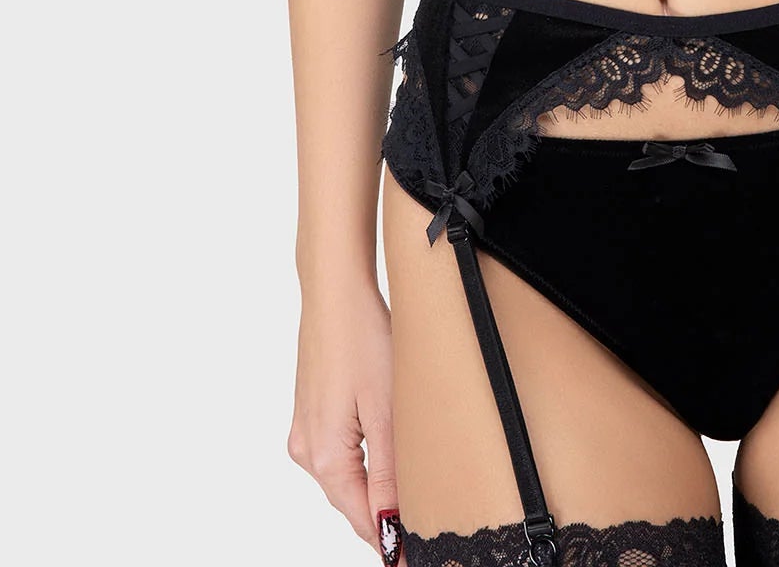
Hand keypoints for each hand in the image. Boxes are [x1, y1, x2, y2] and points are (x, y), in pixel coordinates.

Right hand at [288, 274, 398, 554]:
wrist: (335, 292)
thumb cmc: (362, 339)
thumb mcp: (386, 410)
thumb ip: (388, 474)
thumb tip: (391, 525)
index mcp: (325, 457)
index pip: (361, 520)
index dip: (390, 542)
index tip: (415, 555)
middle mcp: (307, 451)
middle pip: (350, 503)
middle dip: (382, 521)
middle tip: (419, 535)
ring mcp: (306, 432)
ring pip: (345, 480)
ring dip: (372, 495)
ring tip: (408, 505)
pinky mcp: (311, 414)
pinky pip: (338, 456)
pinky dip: (361, 468)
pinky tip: (383, 465)